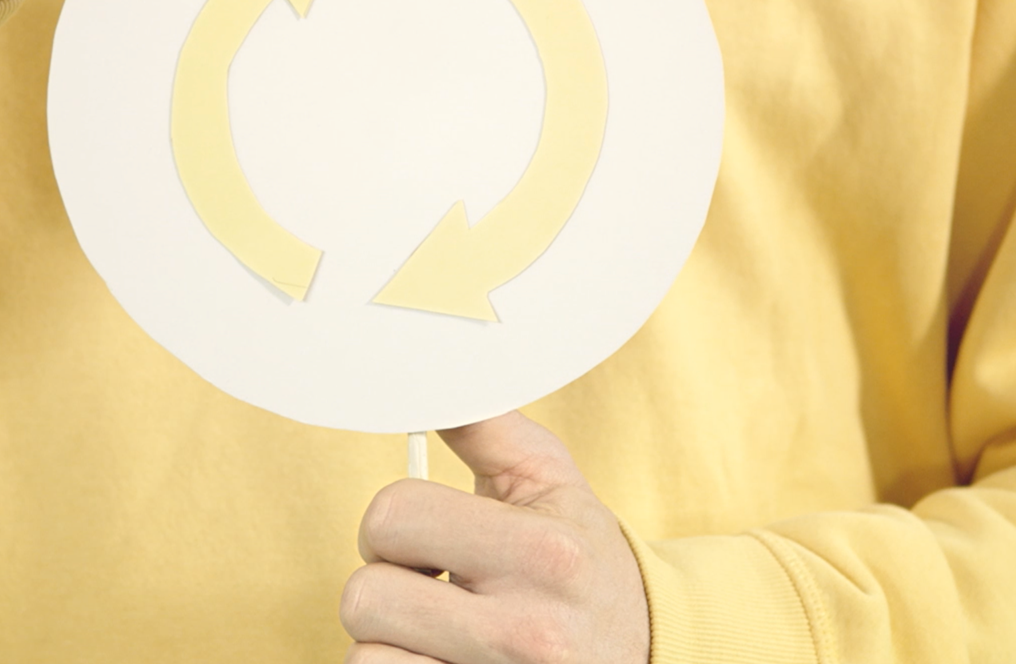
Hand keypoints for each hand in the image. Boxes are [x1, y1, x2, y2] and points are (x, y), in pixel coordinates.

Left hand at [342, 412, 649, 663]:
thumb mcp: (554, 486)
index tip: (421, 541)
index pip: (392, 516)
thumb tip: (428, 379)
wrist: (651, 652)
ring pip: (365, 657)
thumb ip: (489, 428)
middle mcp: (528, 630)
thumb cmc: (585, 564)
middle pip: (364, 597)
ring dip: (389, 643)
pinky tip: (441, 661)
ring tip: (438, 635)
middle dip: (385, 588)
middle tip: (427, 590)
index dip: (392, 525)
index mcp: (542, 552)